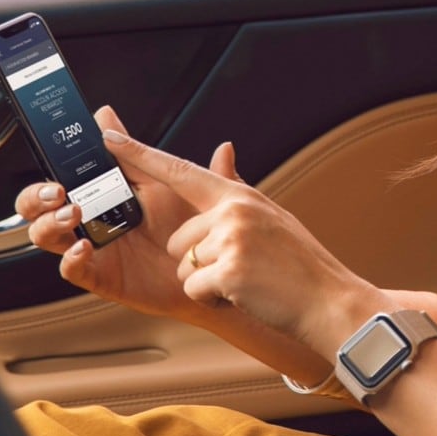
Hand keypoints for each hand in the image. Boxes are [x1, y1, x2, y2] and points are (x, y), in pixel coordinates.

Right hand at [15, 105, 238, 322]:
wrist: (211, 263)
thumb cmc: (190, 221)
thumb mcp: (166, 178)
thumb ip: (138, 150)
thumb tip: (107, 113)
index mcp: (102, 191)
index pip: (61, 172)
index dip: (49, 161)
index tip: (50, 148)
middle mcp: (90, 218)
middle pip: (39, 205)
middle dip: (37, 195)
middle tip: (57, 190)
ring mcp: (92, 246)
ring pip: (45, 235)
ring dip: (49, 222)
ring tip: (74, 213)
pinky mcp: (101, 275)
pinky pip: (72, 269)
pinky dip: (70, 259)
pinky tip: (83, 247)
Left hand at [99, 123, 377, 357]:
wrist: (329, 300)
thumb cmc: (299, 264)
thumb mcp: (269, 216)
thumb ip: (235, 189)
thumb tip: (223, 151)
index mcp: (238, 196)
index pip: (179, 169)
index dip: (139, 153)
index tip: (107, 134)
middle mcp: (232, 210)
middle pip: (177, 239)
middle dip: (197, 262)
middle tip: (240, 267)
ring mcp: (231, 238)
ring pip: (183, 267)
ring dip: (206, 282)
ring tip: (246, 281)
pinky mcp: (228, 269)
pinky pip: (194, 288)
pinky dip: (214, 298)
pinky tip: (244, 294)